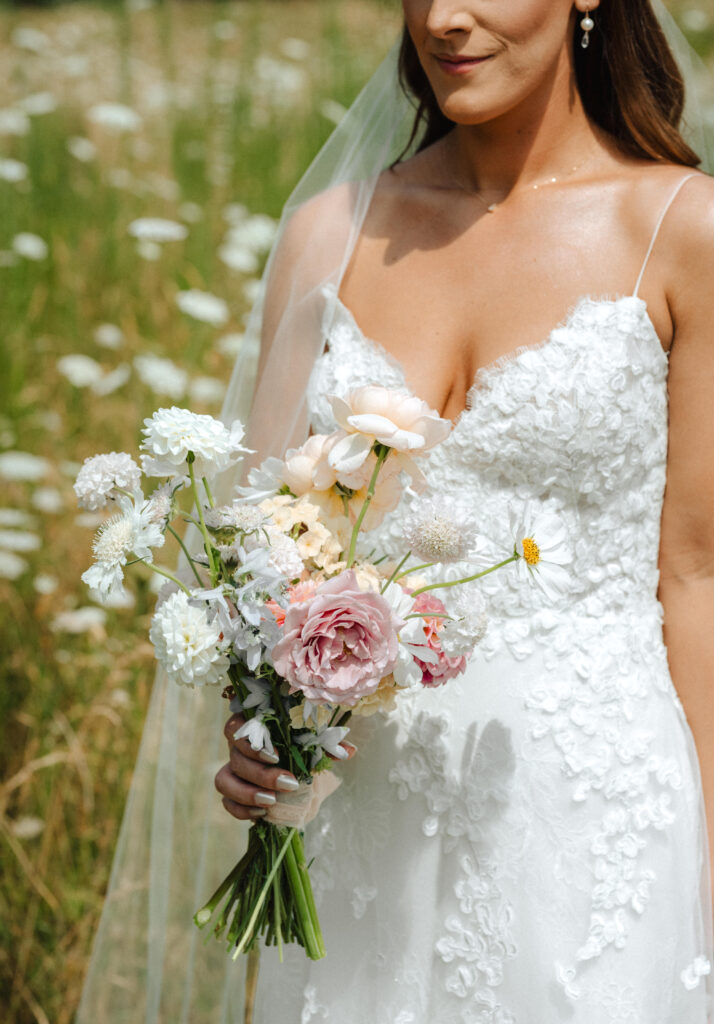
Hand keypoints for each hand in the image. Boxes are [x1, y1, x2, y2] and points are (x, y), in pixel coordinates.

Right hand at [215, 712, 356, 820]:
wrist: (301, 777)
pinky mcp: (232, 793)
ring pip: (224, 780)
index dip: (253, 742)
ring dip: (246, 792)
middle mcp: (238, 747)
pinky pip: (227, 802)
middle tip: (288, 783)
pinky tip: (262, 813)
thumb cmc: (304, 752)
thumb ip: (328, 745)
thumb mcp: (316, 747)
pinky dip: (242, 809)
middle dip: (261, 773)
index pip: (238, 726)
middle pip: (235, 756)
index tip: (278, 756)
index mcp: (254, 726)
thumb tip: (350, 751)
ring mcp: (232, 770)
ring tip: (271, 802)